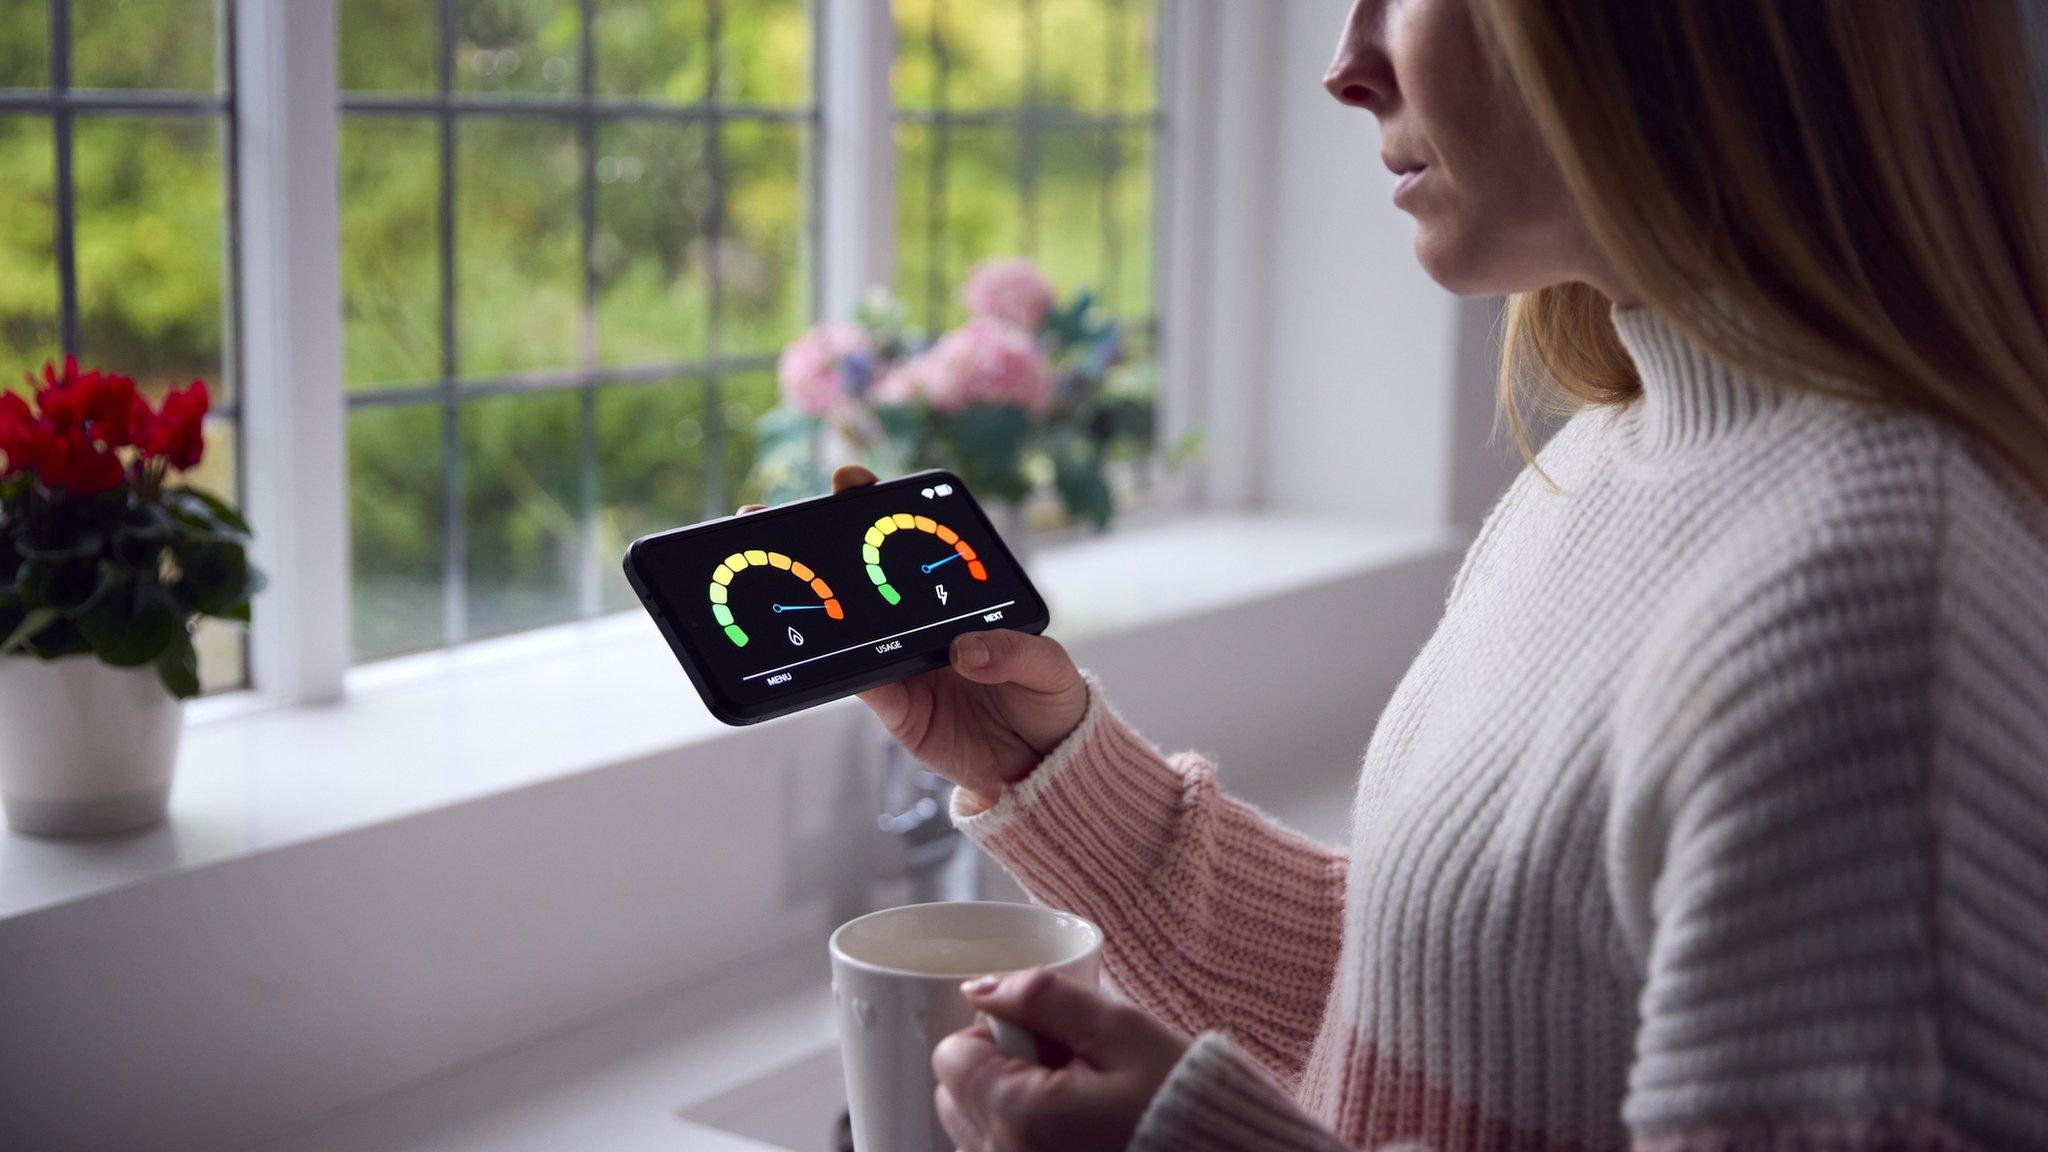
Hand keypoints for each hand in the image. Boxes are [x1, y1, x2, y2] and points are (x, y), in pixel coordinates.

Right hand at [738, 466, 1088, 805]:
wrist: (1042, 768)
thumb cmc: (1050, 703)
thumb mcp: (1050, 668)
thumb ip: (1015, 652)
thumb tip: (966, 651)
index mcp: (958, 599)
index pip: (916, 546)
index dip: (882, 511)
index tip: (854, 484)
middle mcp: (922, 625)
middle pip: (868, 578)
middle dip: (825, 543)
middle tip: (788, 515)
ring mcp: (902, 664)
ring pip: (849, 626)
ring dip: (815, 600)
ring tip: (780, 571)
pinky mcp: (895, 708)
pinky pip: (857, 683)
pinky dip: (833, 668)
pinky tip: (811, 646)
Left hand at [931, 967, 1189, 1151]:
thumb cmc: (1178, 1099)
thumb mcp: (1119, 1030)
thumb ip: (1041, 998)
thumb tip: (978, 988)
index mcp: (1017, 1115)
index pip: (952, 1054)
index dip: (998, 1034)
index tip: (1050, 1040)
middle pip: (954, 1094)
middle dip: (998, 1069)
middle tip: (1067, 1069)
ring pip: (973, 1128)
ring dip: (1009, 1106)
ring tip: (1075, 1105)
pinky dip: (1022, 1139)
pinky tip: (1073, 1134)